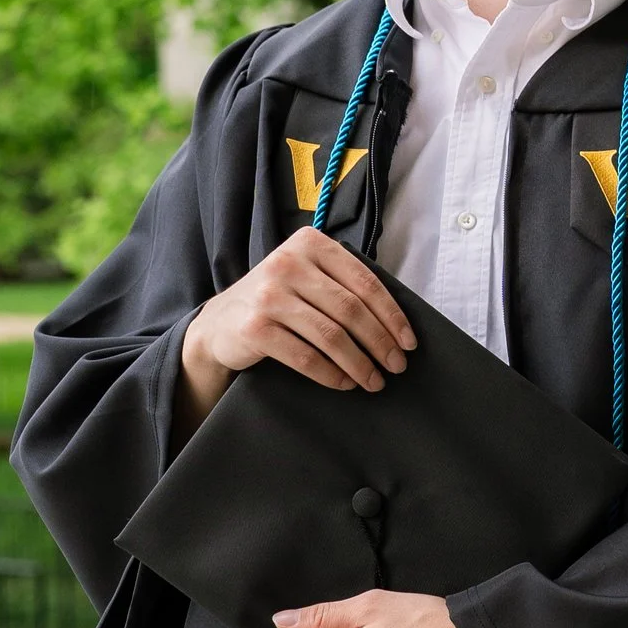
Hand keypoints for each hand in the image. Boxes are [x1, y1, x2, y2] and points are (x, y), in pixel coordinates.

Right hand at [178, 234, 414, 431]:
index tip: (408, 342)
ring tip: (374, 381)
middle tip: (396, 366)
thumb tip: (395, 320)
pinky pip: (306, 356)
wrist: (219, 324)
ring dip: (360, 363)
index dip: (392, 315)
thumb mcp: (305, 276)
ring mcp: (269, 295)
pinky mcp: (256, 328)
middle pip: (351, 310)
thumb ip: (340, 283)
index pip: (364, 282)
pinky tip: (345, 383)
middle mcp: (288, 264)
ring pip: (331, 335)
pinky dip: (331, 374)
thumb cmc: (275, 301)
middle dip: (380, 342)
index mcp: (310, 244)